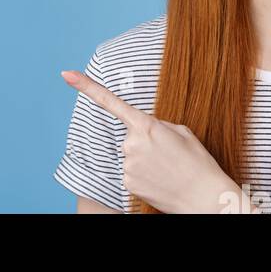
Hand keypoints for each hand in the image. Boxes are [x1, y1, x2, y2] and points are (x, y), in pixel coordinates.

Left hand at [61, 69, 241, 212]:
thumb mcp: (181, 132)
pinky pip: (131, 172)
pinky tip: (159, 179)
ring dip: (145, 160)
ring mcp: (127, 164)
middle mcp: (131, 142)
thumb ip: (156, 125)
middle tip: (167, 155)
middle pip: (130, 136)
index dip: (86, 86)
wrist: (204, 197)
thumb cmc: (197, 161)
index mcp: (146, 125)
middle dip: (145, 142)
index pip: (111, 102)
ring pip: (131, 155)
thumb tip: (141, 129)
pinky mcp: (126, 182)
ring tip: (166, 168)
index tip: (66, 74)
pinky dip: (143, 175)